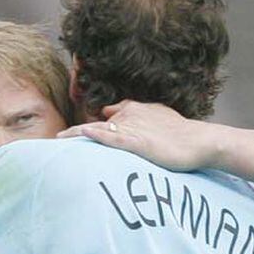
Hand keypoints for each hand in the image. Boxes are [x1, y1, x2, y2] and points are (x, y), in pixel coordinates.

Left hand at [58, 100, 213, 171]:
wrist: (199, 141)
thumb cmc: (180, 133)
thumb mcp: (156, 117)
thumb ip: (136, 116)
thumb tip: (112, 114)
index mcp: (132, 110)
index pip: (103, 118)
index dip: (84, 128)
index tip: (67, 136)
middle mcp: (127, 115)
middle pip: (94, 124)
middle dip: (72, 134)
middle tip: (54, 142)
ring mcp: (131, 128)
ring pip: (96, 130)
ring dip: (74, 136)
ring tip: (56, 142)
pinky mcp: (135, 142)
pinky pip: (110, 137)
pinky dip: (95, 136)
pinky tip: (81, 136)